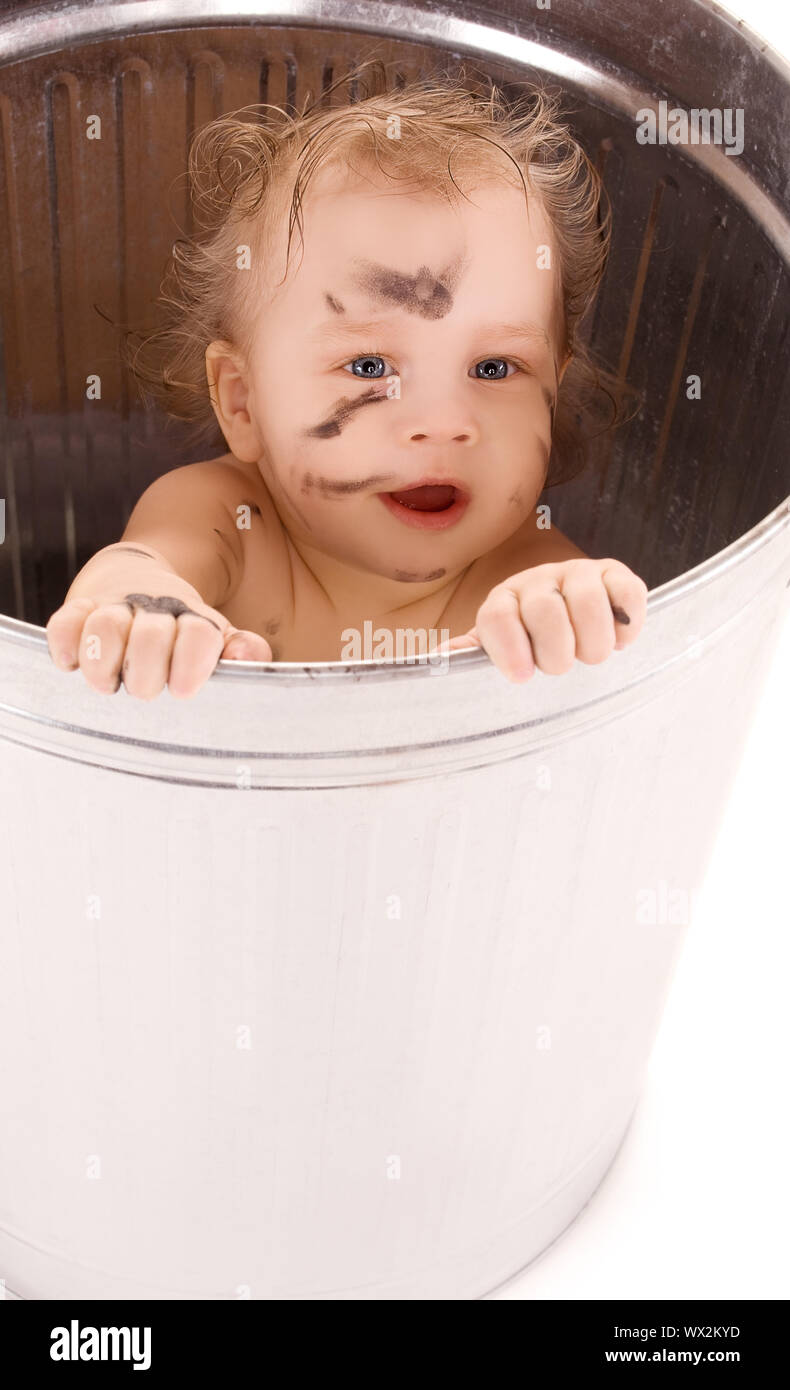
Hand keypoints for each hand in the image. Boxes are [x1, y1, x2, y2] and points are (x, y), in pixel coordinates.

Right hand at [46, 591, 272, 699]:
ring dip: (104, 661)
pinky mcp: (79, 609)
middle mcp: (154, 609)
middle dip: (146, 672)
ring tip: (108, 686)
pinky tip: (69, 665)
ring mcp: (114, 607)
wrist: (141, 582)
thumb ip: (242, 651)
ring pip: (105, 626)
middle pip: (150, 636)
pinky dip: (65, 644)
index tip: (184, 691)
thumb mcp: (217, 641)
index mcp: (194, 619)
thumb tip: (243, 655)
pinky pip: (65, 622)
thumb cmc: (184, 632)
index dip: (192, 663)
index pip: (198, 636)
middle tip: (145, 692)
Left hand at [439, 558, 647, 682]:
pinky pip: (627, 592)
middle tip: (561, 668)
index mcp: (503, 601)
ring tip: (590, 657)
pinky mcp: (616, 576)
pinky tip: (619, 640)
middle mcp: (538, 581)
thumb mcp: (496, 655)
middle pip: (545, 610)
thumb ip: (470, 657)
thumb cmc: (529, 649)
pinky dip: (626, 624)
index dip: (509, 649)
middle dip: (557, 652)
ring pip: (588, 602)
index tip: (522, 677)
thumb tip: (437, 663)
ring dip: (593, 643)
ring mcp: (578, 574)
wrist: (574, 628)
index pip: (497, 616)